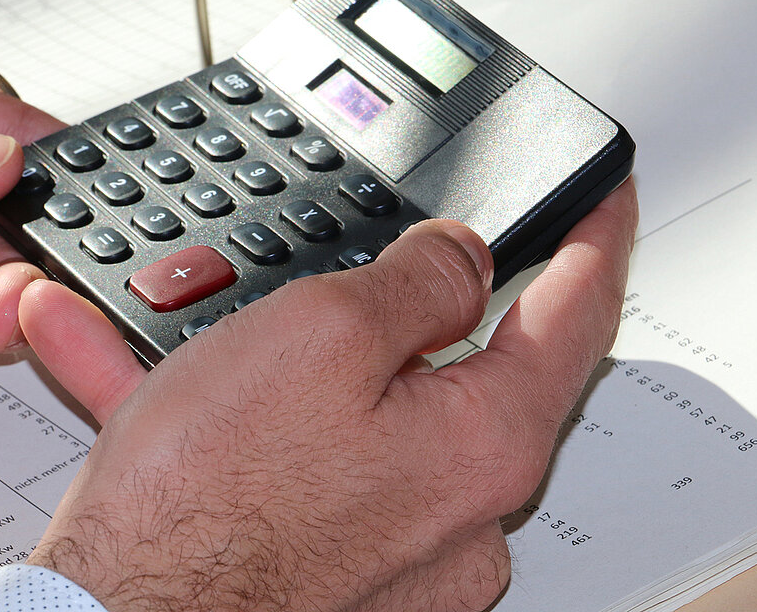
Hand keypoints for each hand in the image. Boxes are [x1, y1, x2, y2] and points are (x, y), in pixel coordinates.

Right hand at [19, 181, 636, 611]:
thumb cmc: (206, 502)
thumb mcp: (321, 332)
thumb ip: (419, 279)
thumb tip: (464, 257)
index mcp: (482, 442)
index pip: (577, 313)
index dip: (594, 236)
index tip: (603, 196)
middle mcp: (456, 508)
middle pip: (464, 364)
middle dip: (395, 302)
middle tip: (349, 269)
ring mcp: (396, 544)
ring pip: (359, 406)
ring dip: (281, 358)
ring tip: (198, 333)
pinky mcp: (331, 560)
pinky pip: (299, 458)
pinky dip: (238, 415)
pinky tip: (153, 387)